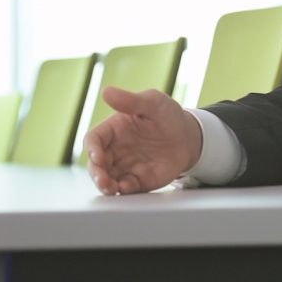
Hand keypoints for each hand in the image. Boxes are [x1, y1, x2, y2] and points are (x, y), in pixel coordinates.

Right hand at [84, 87, 201, 194]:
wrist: (188, 137)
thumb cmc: (168, 115)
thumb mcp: (152, 102)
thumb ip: (130, 101)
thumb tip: (106, 91)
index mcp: (114, 128)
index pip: (94, 139)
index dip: (92, 149)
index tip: (98, 156)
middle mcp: (115, 149)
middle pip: (96, 163)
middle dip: (96, 173)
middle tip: (102, 180)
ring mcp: (125, 166)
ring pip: (107, 178)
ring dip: (105, 185)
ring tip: (110, 188)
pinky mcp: (137, 180)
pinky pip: (125, 188)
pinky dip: (122, 190)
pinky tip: (125, 188)